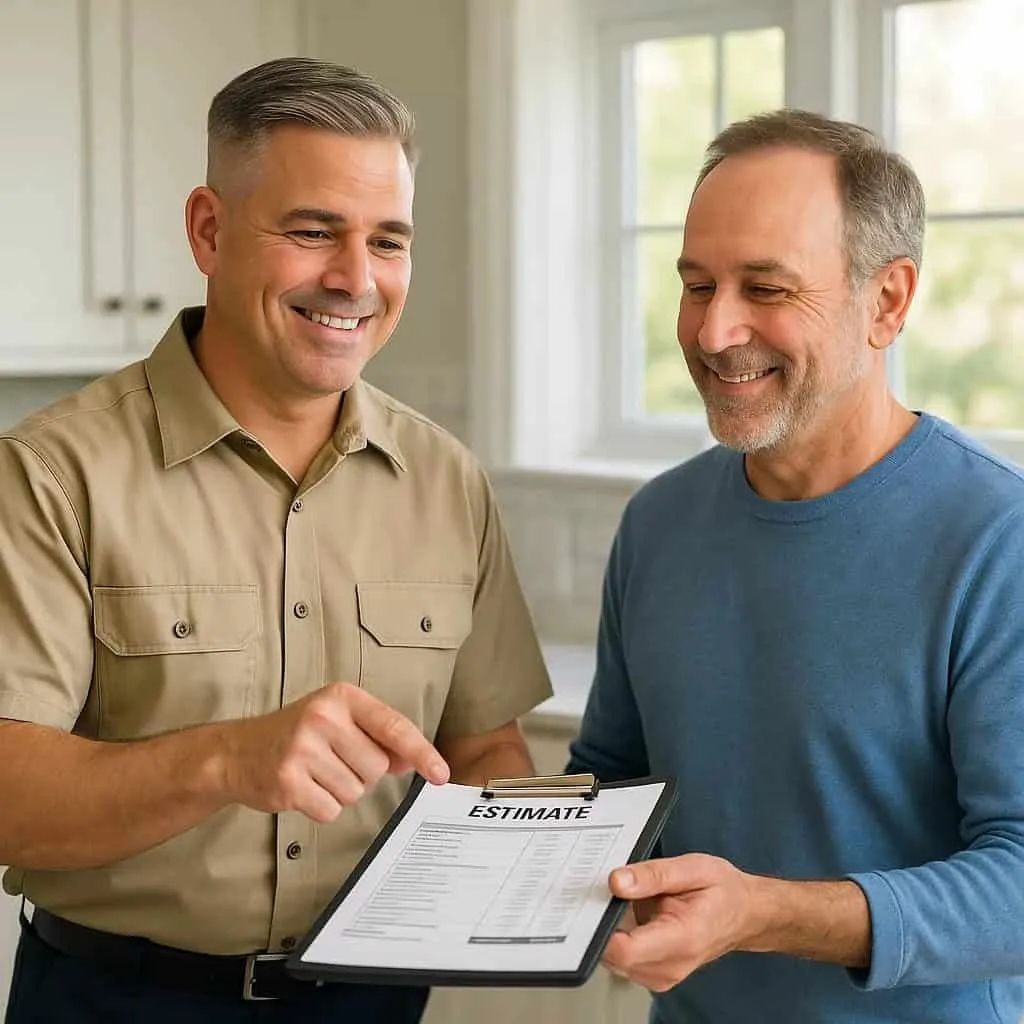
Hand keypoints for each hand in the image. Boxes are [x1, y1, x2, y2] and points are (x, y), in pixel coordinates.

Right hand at [220, 683, 449, 821]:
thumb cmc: (296, 734)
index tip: (441, 773)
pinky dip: (322, 807)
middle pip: (377, 768)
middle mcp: (323, 717)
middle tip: (332, 761)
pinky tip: (303, 788)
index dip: (422, 753)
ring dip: (340, 791)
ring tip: (314, 773)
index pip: (394, 726)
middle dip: (361, 774)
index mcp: (341, 697)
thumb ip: (378, 736)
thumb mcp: (338, 720)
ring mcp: (303, 749)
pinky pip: (331, 810)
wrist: (237, 752)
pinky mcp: (288, 782)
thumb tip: (415, 760)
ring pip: (355, 792)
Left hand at [602, 853, 760, 991]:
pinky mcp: (656, 975)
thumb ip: (652, 874)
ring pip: (615, 961)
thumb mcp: (692, 868)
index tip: (593, 904)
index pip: (626, 951)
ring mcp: (663, 975)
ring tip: (628, 902)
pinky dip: (620, 939)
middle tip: (608, 893)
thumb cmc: (723, 890)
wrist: (745, 914)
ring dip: (612, 931)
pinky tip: (632, 917)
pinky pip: (623, 961)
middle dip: (603, 925)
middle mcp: (672, 965)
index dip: (601, 929)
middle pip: (614, 957)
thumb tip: (616, 881)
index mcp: (683, 938)